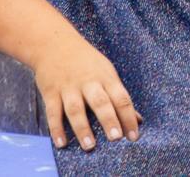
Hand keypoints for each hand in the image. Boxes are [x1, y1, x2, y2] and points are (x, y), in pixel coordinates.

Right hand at [34, 34, 141, 151]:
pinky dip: (56, 128)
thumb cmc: (85, 61)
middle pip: (100, 101)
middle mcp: (88, 82)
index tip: (134, 136)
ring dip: (82, 127)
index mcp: (106, 77)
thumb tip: (138, 119)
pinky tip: (61, 143)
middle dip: (109, 119)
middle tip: (116, 138)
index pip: (121, 97)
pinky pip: (53, 112)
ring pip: (76, 108)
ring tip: (90, 145)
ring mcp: (69, 87)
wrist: (54, 43)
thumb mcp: (106, 72)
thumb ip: (119, 96)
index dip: (129, 117)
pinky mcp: (51, 92)